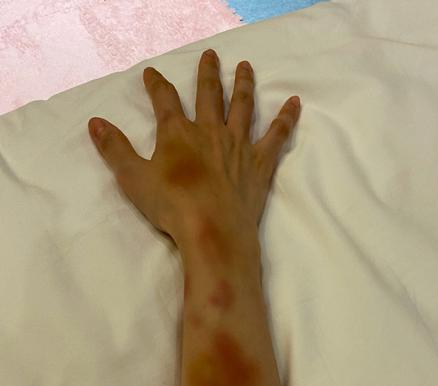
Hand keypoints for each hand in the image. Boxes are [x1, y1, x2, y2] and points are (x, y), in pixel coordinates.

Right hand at [88, 49, 300, 252]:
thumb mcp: (134, 179)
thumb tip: (95, 123)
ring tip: (246, 67)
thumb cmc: (172, 207)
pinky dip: (286, 118)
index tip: (151, 73)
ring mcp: (238, 146)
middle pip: (209, 95)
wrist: (212, 231)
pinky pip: (276, 135)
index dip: (156, 85)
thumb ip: (115, 149)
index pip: (165, 100)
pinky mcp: (260, 164)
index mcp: (178, 133)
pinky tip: (295, 103)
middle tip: (211, 56)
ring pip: (243, 107)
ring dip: (244, 84)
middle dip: (208, 73)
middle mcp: (210, 131)